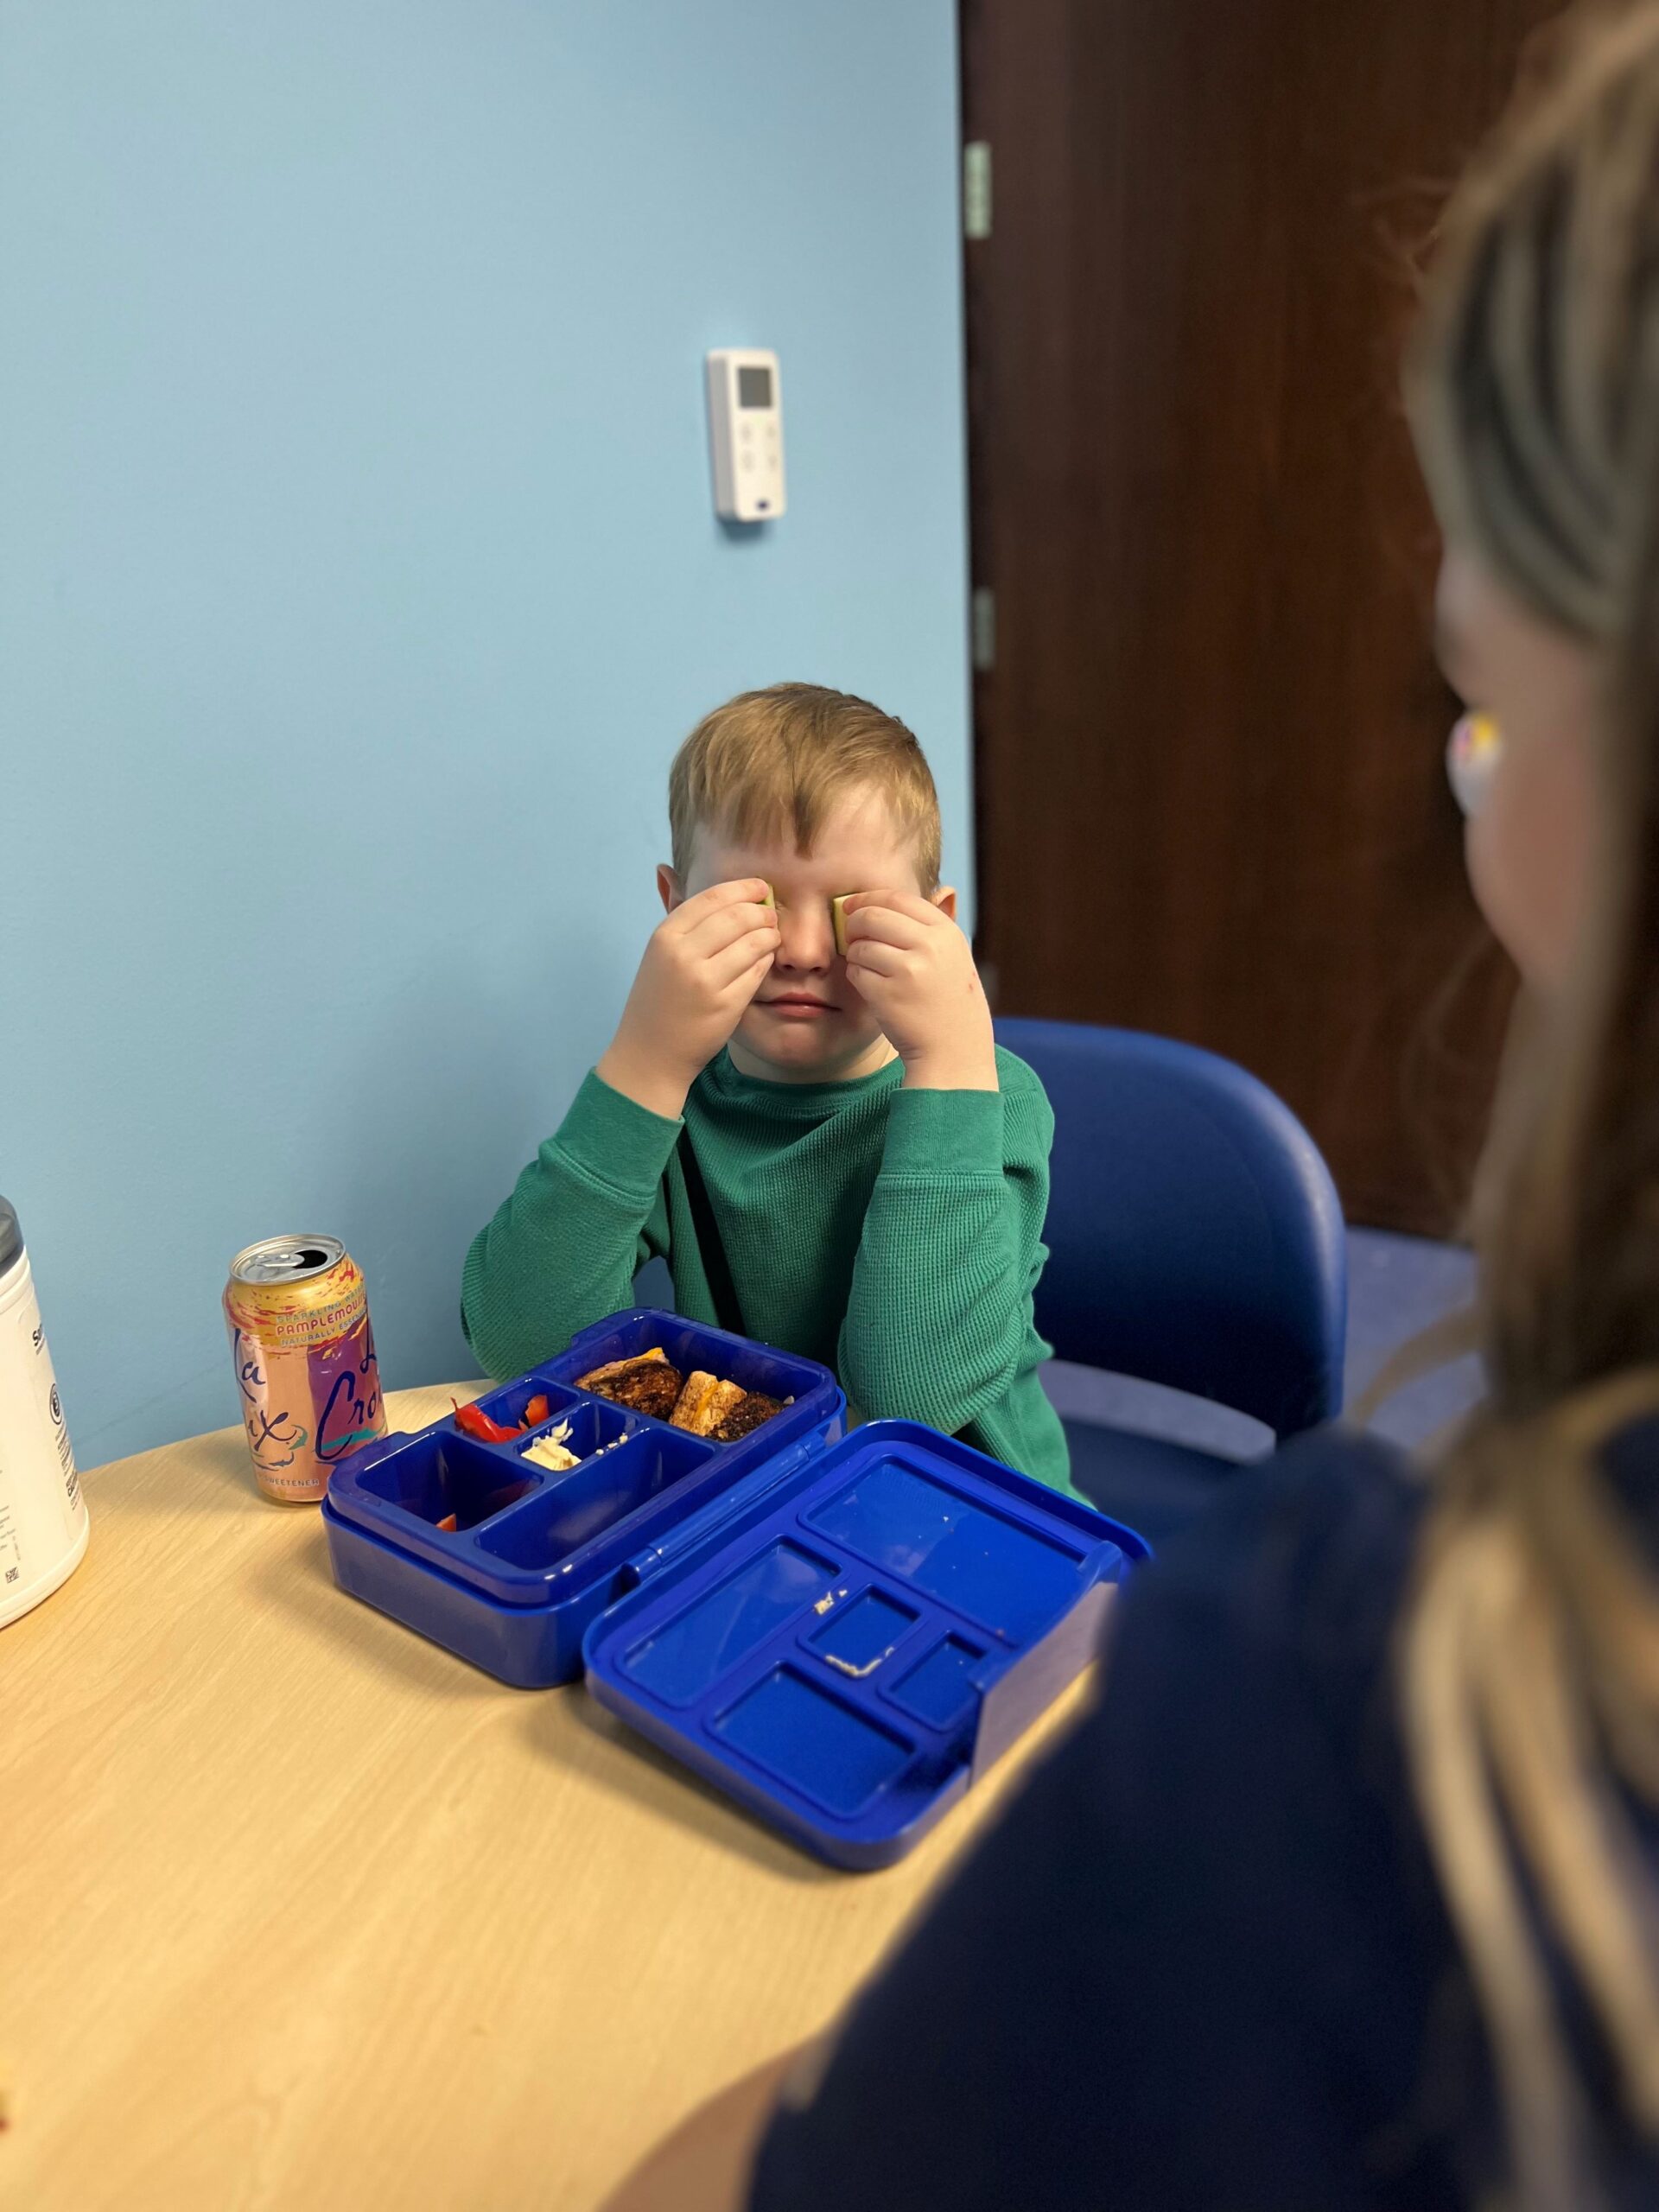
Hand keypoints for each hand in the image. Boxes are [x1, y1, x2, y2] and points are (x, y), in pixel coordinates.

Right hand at [597, 879, 778, 1117]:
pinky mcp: (726, 1005)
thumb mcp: (657, 952)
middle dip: (762, 912)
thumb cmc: (657, 999)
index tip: (760, 887)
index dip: (743, 888)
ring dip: (770, 935)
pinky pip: (758, 972)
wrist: (650, 1054)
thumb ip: (672, 913)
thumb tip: (665, 869)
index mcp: (665, 936)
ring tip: (772, 936)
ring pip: (754, 943)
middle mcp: (684, 955)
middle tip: (771, 915)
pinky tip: (765, 960)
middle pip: (738, 917)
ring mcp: (706, 981)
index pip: (713, 898)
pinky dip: (766, 961)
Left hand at [841, 891, 997, 1090]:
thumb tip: (877, 902)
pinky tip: (872, 988)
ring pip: (859, 945)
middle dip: (854, 925)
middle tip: (852, 937)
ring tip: (871, 970)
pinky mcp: (887, 993)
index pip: (897, 898)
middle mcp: (929, 946)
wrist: (954, 1050)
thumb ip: (925, 929)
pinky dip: (857, 977)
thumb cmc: (948, 1002)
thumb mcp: (952, 957)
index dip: (869, 899)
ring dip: (856, 955)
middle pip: (872, 916)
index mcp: (945, 932)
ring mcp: (908, 970)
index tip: (854, 907)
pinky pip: (855, 971)